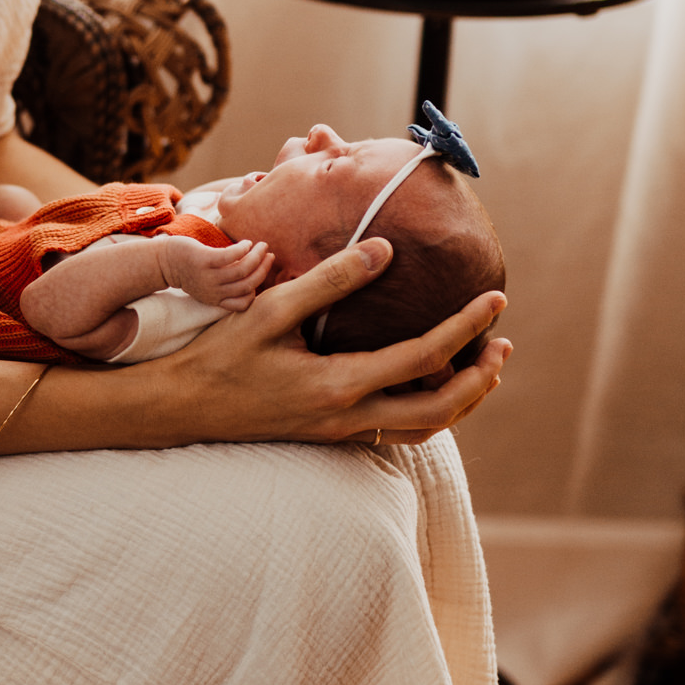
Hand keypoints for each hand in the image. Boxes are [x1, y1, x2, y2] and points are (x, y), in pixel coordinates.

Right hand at [154, 238, 510, 446]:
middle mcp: (347, 417)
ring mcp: (340, 432)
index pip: (424, 357)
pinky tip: (429, 385)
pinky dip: (428, 412)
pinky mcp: (330, 435)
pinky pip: (397, 433)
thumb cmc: (220, 355)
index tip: (495, 299)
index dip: (466, 327)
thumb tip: (384, 249)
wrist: (181, 409)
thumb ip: (329, 280)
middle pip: (439, 409)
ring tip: (482, 369)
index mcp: (338, 385)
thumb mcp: (270, 309)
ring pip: (422, 430)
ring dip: (461, 401)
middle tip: (503, 344)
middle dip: (479, 377)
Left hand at [159, 233, 273, 310]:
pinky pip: (231, 256)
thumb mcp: (208, 285)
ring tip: (261, 245)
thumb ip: (226, 284)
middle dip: (263, 269)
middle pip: (248, 284)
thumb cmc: (190, 271)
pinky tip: (246, 242)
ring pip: (243, 269)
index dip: (257, 289)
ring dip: (257, 256)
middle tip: (268, 255)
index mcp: (215, 299)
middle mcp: (213, 291)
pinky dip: (243, 249)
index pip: (244, 303)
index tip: (261, 271)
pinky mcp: (204, 261)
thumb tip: (252, 273)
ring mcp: (208, 276)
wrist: (163, 262)